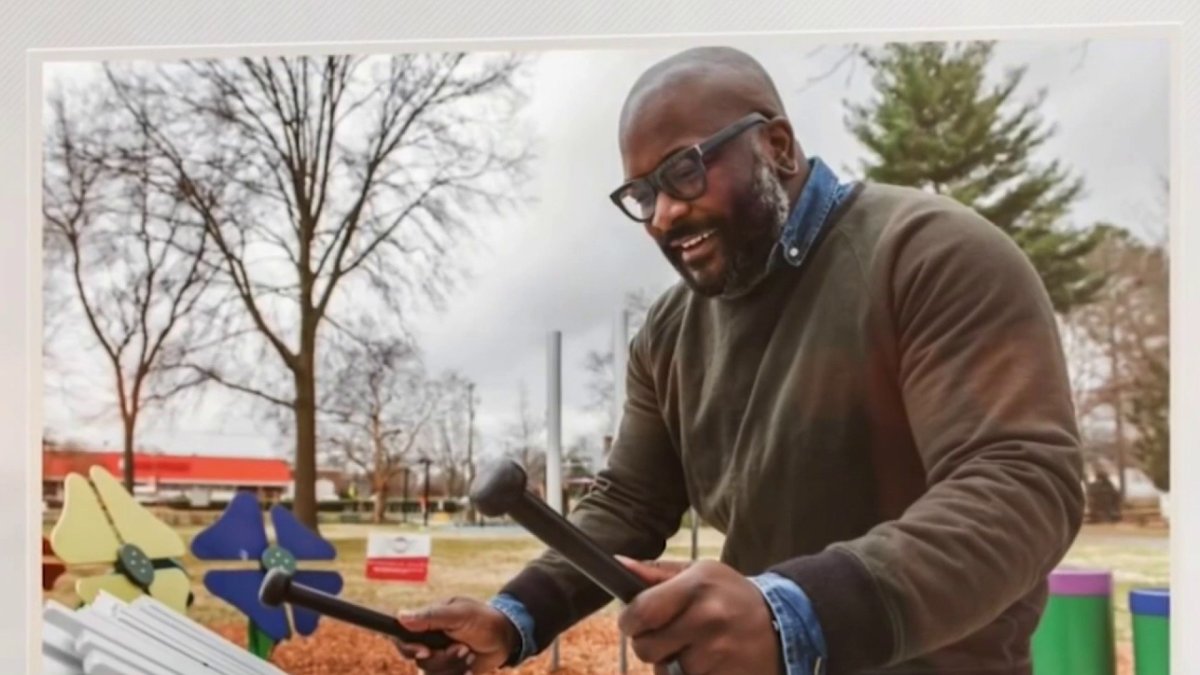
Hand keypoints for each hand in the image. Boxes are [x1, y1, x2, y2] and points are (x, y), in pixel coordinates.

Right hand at [394, 597, 518, 673]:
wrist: (505, 638)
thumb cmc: (483, 619)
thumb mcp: (459, 614)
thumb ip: (431, 616)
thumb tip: (401, 616)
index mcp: (425, 623)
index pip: (401, 637)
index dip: (408, 648)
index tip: (425, 651)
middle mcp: (427, 642)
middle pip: (418, 661)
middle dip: (443, 658)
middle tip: (463, 648)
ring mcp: (437, 658)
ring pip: (431, 674)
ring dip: (454, 667)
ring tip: (470, 654)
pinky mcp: (448, 672)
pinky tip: (470, 667)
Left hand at [617, 557, 781, 674]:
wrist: (785, 625)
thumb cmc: (732, 596)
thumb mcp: (702, 574)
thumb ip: (658, 574)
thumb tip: (620, 564)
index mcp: (698, 586)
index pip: (642, 612)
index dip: (630, 622)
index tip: (635, 623)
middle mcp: (708, 618)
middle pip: (646, 648)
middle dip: (650, 645)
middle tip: (669, 637)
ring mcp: (718, 653)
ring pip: (666, 671)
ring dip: (673, 664)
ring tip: (696, 649)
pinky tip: (709, 664)